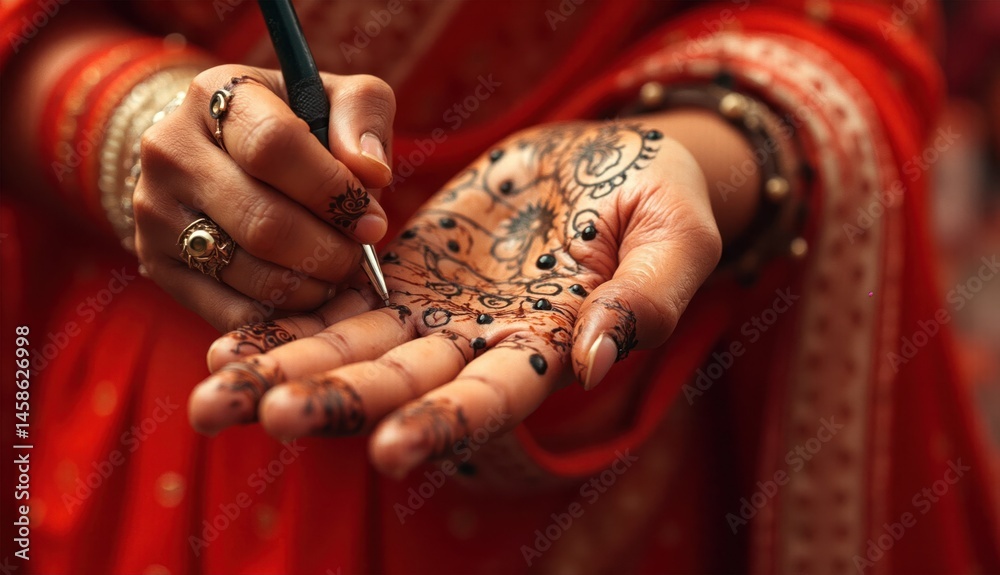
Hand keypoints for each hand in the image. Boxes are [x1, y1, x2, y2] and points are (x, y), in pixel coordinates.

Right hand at [134, 65, 394, 330]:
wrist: (213, 152)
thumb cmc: (291, 125)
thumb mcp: (333, 97)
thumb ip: (363, 116)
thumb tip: (370, 171)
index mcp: (215, 95)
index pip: (274, 146)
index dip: (333, 192)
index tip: (372, 220)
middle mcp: (171, 149)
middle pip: (264, 222)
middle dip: (330, 252)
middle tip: (358, 258)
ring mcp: (155, 209)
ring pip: (249, 272)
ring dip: (311, 287)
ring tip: (337, 275)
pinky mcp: (157, 263)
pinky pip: (231, 310)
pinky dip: (283, 314)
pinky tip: (308, 297)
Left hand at [188, 120, 721, 477]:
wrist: (607, 157)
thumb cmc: (660, 196)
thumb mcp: (676, 236)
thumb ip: (648, 297)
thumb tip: (596, 357)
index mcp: (550, 350)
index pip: (494, 398)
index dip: (445, 423)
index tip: (388, 450)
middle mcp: (482, 345)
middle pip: (401, 384)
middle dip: (335, 402)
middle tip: (263, 415)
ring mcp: (437, 312)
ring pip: (354, 352)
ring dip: (286, 373)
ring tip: (213, 396)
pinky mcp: (405, 274)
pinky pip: (339, 305)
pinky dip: (286, 325)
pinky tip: (226, 343)